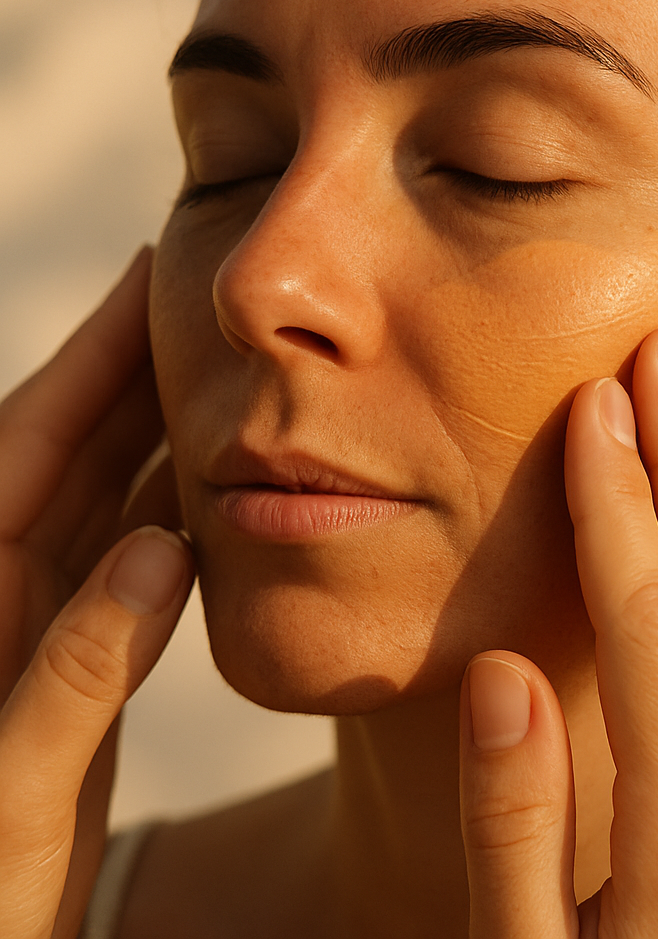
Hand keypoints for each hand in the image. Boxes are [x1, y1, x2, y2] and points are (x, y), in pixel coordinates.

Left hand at [0, 249, 192, 938]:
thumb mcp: (11, 795)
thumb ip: (75, 670)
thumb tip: (162, 551)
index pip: (31, 443)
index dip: (89, 353)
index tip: (143, 274)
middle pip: (73, 452)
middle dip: (134, 372)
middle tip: (201, 306)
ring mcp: (39, 624)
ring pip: (105, 499)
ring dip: (159, 433)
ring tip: (223, 373)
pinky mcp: (78, 662)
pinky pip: (129, 560)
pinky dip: (172, 511)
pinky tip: (217, 486)